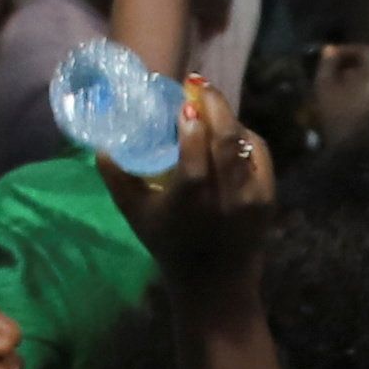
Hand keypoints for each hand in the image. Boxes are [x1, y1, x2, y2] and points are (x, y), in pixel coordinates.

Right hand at [121, 76, 279, 286]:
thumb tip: (101, 146)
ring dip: (228, 117)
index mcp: (190, 201)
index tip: (183, 105)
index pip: (195, 155)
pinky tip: (231, 129)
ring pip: (243, 142)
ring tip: (212, 104)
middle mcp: (224, 197)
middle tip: (199, 86)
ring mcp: (250, 197)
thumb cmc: (169, 244)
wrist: (216, 282)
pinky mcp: (267, 197)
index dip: (191, 125)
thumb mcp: (136, 215)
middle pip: (225, 140)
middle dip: (214, 106)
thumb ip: (117, 179)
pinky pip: (258, 154)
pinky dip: (245, 136)